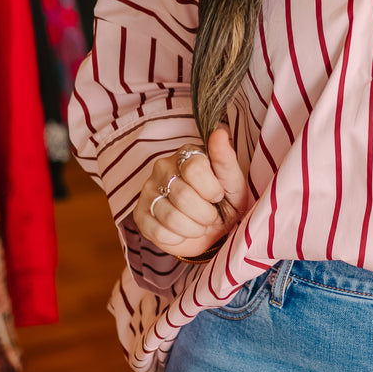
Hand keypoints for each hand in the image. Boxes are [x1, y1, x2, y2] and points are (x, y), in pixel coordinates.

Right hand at [133, 125, 252, 259]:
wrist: (212, 230)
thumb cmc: (224, 202)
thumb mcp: (232, 182)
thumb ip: (225, 159)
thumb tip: (219, 133)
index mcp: (186, 155)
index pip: (194, 169)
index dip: (211, 190)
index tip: (217, 196)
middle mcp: (162, 168)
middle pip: (183, 196)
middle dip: (205, 214)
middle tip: (210, 216)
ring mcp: (148, 191)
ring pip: (171, 217)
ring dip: (193, 229)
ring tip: (198, 225)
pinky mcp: (140, 215)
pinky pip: (158, 233)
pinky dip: (177, 239)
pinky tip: (182, 232)